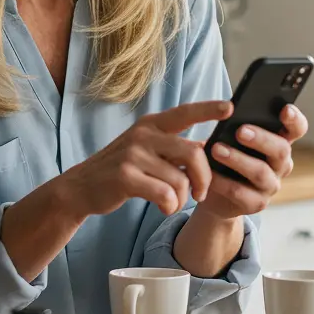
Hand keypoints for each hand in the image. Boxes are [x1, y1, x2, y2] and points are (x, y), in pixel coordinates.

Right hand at [62, 101, 233, 218]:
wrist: (83, 186)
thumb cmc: (123, 169)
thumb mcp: (147, 150)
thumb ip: (174, 148)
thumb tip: (210, 148)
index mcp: (151, 124)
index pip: (185, 112)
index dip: (209, 109)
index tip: (230, 107)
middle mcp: (143, 134)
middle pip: (194, 152)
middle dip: (204, 178)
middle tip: (199, 193)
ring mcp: (133, 153)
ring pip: (181, 179)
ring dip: (182, 198)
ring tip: (171, 202)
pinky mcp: (125, 175)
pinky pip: (165, 193)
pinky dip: (169, 205)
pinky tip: (161, 206)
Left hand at [200, 104, 308, 218]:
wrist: (212, 188)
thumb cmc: (225, 151)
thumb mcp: (229, 134)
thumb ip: (235, 122)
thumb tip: (228, 108)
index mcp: (278, 140)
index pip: (296, 128)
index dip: (294, 119)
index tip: (285, 110)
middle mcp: (280, 163)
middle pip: (281, 150)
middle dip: (261, 139)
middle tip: (240, 131)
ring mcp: (271, 185)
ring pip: (261, 172)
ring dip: (238, 160)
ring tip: (216, 149)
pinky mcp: (256, 203)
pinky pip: (241, 193)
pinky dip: (223, 182)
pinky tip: (209, 174)